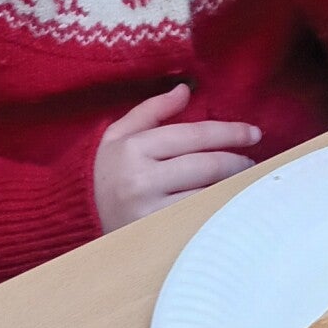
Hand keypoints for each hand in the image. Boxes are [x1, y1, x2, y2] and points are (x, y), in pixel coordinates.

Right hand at [92, 82, 260, 232]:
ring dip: (233, 187)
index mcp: (133, 148)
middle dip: (237, 162)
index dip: (229, 133)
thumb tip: (185, 89)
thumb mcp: (118, 136)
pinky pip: (200, 219)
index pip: (194, 136)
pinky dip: (219, 209)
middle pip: (207, 166)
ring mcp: (149, 212)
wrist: (74, 221)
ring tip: (244, 182)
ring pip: (208, 194)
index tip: (253, 133)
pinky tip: (227, 204)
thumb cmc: (102, 174)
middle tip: (252, 162)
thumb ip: (152, 111)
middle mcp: (141, 180)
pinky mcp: (157, 237)